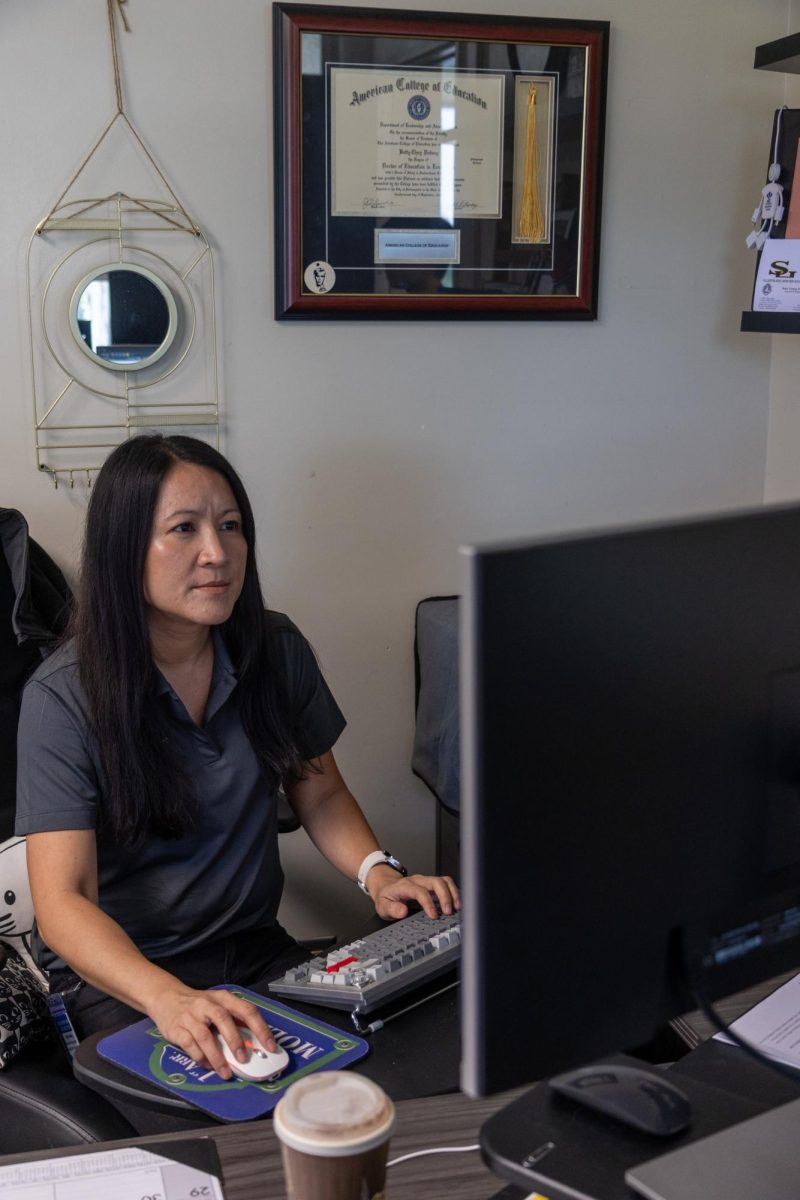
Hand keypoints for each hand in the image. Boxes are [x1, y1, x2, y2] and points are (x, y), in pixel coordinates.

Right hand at [148, 985, 277, 1079]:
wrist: (166, 997)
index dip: (260, 1028)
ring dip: (217, 1057)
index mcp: (223, 998)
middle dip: (235, 1041)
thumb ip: (234, 1020)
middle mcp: (207, 1004)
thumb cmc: (198, 1005)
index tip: (270, 1046)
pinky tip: (208, 1066)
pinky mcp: (177, 1029)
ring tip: (226, 1072)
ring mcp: (191, 1016)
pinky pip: (190, 1045)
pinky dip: (200, 1058)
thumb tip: (255, 1044)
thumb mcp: (218, 1005)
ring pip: (206, 1036)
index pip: (246, 1010)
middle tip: (244, 1059)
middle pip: (224, 1019)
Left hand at [368, 868, 459, 920]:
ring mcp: (426, 881)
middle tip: (449, 912)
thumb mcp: (383, 906)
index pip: (420, 891)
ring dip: (452, 893)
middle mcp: (417, 881)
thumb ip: (392, 909)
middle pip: (436, 882)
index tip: (434, 915)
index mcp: (405, 886)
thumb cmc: (386, 897)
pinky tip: (456, 903)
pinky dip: (453, 891)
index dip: (428, 903)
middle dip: (445, 896)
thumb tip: (402, 911)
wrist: (386, 886)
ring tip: (457, 907)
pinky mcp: (432, 884)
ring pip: (444, 880)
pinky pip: (446, 883)